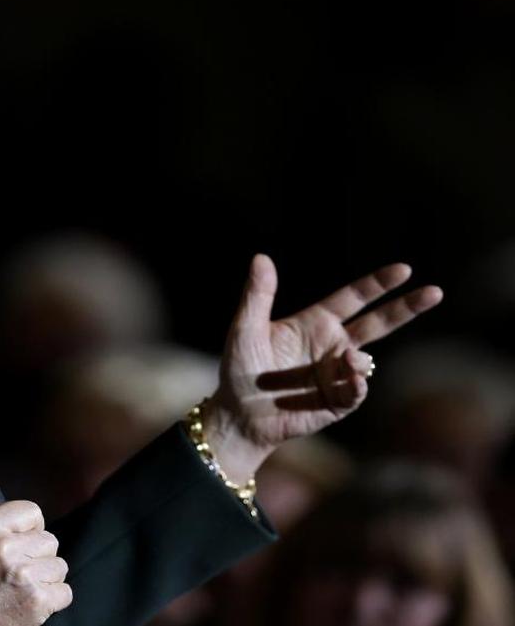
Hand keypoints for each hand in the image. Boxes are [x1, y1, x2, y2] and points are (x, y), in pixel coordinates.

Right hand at [0, 501, 71, 625]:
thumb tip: (28, 529)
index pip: (31, 511)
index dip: (30, 528)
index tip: (23, 541)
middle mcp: (5, 548)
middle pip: (49, 540)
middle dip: (37, 554)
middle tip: (18, 570)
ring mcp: (23, 576)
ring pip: (59, 566)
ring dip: (45, 576)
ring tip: (22, 587)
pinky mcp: (36, 602)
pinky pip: (64, 592)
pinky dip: (52, 599)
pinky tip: (29, 601)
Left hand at [204, 254, 442, 480]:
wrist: (238, 415)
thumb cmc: (240, 369)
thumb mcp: (245, 328)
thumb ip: (257, 295)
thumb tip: (261, 258)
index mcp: (315, 323)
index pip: (353, 298)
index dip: (377, 284)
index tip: (404, 269)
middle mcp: (332, 346)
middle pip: (377, 322)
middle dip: (406, 307)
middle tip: (435, 291)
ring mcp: (337, 374)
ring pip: (366, 361)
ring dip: (360, 360)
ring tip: (347, 360)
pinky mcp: (338, 402)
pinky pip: (357, 391)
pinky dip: (357, 385)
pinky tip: (352, 380)